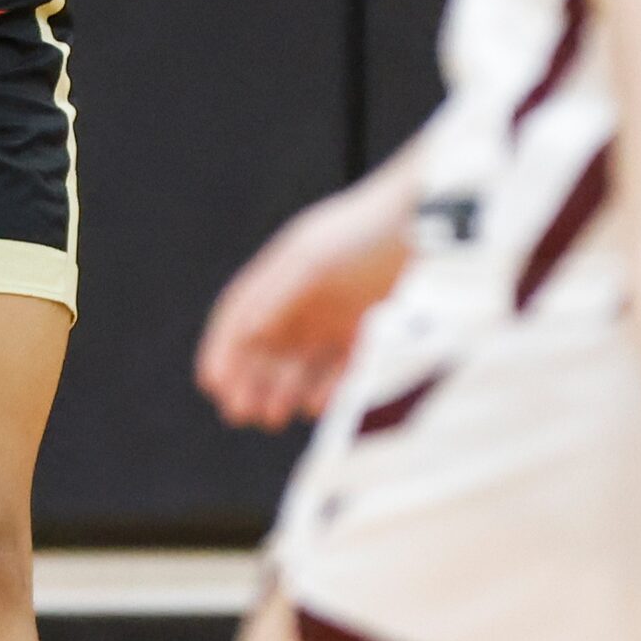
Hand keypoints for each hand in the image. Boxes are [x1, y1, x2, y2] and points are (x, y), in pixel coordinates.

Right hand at [196, 173, 409, 429]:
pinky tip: (314, 407)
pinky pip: (339, 370)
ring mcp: (336, 316)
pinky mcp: (369, 333)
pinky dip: (324, 390)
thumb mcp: (310, 259)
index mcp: (281, 274)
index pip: (240, 316)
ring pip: (298, 364)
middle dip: (248, 380)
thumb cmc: (364, 232)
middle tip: (240, 412)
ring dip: (280, 390)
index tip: (212, 383)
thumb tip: (242, 334)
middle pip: (265, 346)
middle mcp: (304, 298)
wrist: (428, 224)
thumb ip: (275, 295)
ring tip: (271, 416)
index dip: (222, 349)